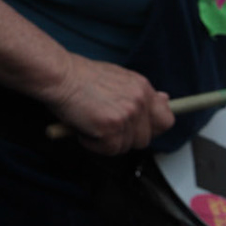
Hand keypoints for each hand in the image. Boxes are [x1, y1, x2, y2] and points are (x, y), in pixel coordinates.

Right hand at [42, 54, 172, 154]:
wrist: (59, 75)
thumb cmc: (80, 76)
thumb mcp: (118, 78)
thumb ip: (139, 93)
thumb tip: (164, 100)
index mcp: (142, 88)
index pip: (166, 119)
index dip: (152, 129)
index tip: (139, 129)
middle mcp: (139, 101)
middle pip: (145, 139)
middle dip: (125, 138)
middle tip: (106, 127)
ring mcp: (126, 115)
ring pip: (125, 146)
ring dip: (106, 141)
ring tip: (91, 123)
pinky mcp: (111, 128)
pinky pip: (108, 150)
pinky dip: (93, 144)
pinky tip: (84, 128)